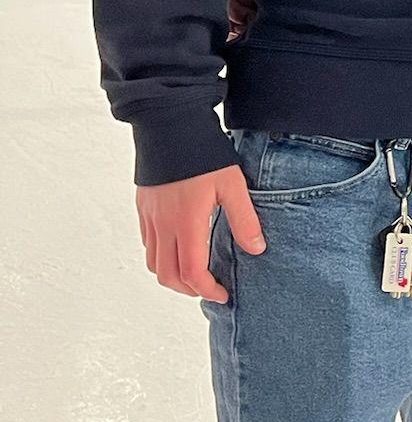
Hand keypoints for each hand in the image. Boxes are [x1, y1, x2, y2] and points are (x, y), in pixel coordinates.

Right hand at [136, 166, 265, 303]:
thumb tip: (257, 249)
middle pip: (168, 275)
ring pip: (153, 262)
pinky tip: (181, 248)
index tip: (223, 295)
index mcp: (187, 224)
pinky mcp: (143, 208)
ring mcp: (150, 217)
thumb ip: (244, 220)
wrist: (169, 127)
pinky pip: (148, 243)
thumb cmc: (204, 155)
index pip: (191, 273)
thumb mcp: (233, 186)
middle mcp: (163, 225)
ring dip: (173, 275)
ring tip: (196, 273)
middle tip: (211, 289)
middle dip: (188, 290)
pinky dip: (162, 256)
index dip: (207, 290)